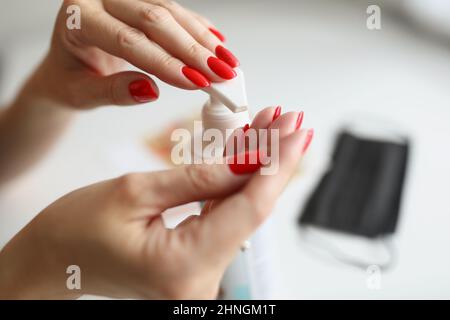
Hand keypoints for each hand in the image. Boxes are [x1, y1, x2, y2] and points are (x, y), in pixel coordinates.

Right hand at [0, 107, 312, 298]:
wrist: (54, 262)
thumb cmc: (75, 233)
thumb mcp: (135, 191)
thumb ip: (198, 177)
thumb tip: (247, 159)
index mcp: (183, 263)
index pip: (248, 207)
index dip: (277, 165)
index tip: (295, 131)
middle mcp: (200, 278)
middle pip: (252, 210)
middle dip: (274, 161)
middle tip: (289, 122)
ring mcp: (201, 272)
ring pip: (242, 211)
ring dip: (257, 168)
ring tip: (271, 129)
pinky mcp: (196, 260)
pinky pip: (225, 217)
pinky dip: (235, 184)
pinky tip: (247, 155)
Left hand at [33, 0, 238, 108]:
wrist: (68, 66)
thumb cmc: (71, 80)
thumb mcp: (82, 94)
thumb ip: (113, 92)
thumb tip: (151, 90)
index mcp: (78, 17)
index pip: (128, 39)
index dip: (165, 61)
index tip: (195, 82)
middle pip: (154, 19)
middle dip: (192, 49)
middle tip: (221, 73)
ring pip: (170, 10)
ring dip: (202, 38)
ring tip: (227, 62)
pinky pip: (173, 9)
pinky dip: (197, 27)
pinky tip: (218, 42)